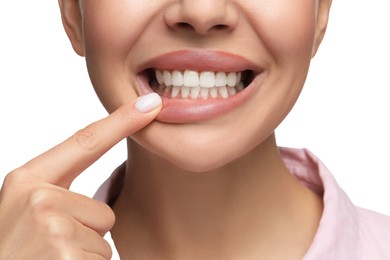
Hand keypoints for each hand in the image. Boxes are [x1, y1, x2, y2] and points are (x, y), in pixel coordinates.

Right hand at [0, 93, 161, 258]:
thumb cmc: (14, 249)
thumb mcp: (24, 212)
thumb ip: (56, 194)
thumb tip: (103, 201)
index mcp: (27, 180)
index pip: (86, 142)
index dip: (122, 121)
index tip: (151, 105)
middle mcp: (38, 198)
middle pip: (104, 210)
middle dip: (87, 233)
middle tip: (49, 248)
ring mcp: (52, 227)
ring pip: (103, 236)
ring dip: (84, 253)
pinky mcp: (66, 255)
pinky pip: (102, 258)